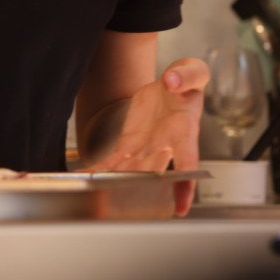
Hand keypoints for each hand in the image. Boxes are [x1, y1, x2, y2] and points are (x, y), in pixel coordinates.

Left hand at [87, 57, 207, 215]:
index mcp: (184, 131)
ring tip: (97, 197)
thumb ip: (185, 75)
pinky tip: (86, 177)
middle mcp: (164, 145)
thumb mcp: (193, 72)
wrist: (170, 85)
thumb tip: (171, 80)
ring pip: (130, 171)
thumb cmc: (186, 83)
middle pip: (152, 174)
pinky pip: (115, 159)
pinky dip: (101, 169)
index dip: (186, 186)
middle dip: (138, 191)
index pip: (188, 163)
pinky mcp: (130, 143)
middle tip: (122, 205)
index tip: (182, 208)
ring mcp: (145, 147)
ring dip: (115, 184)